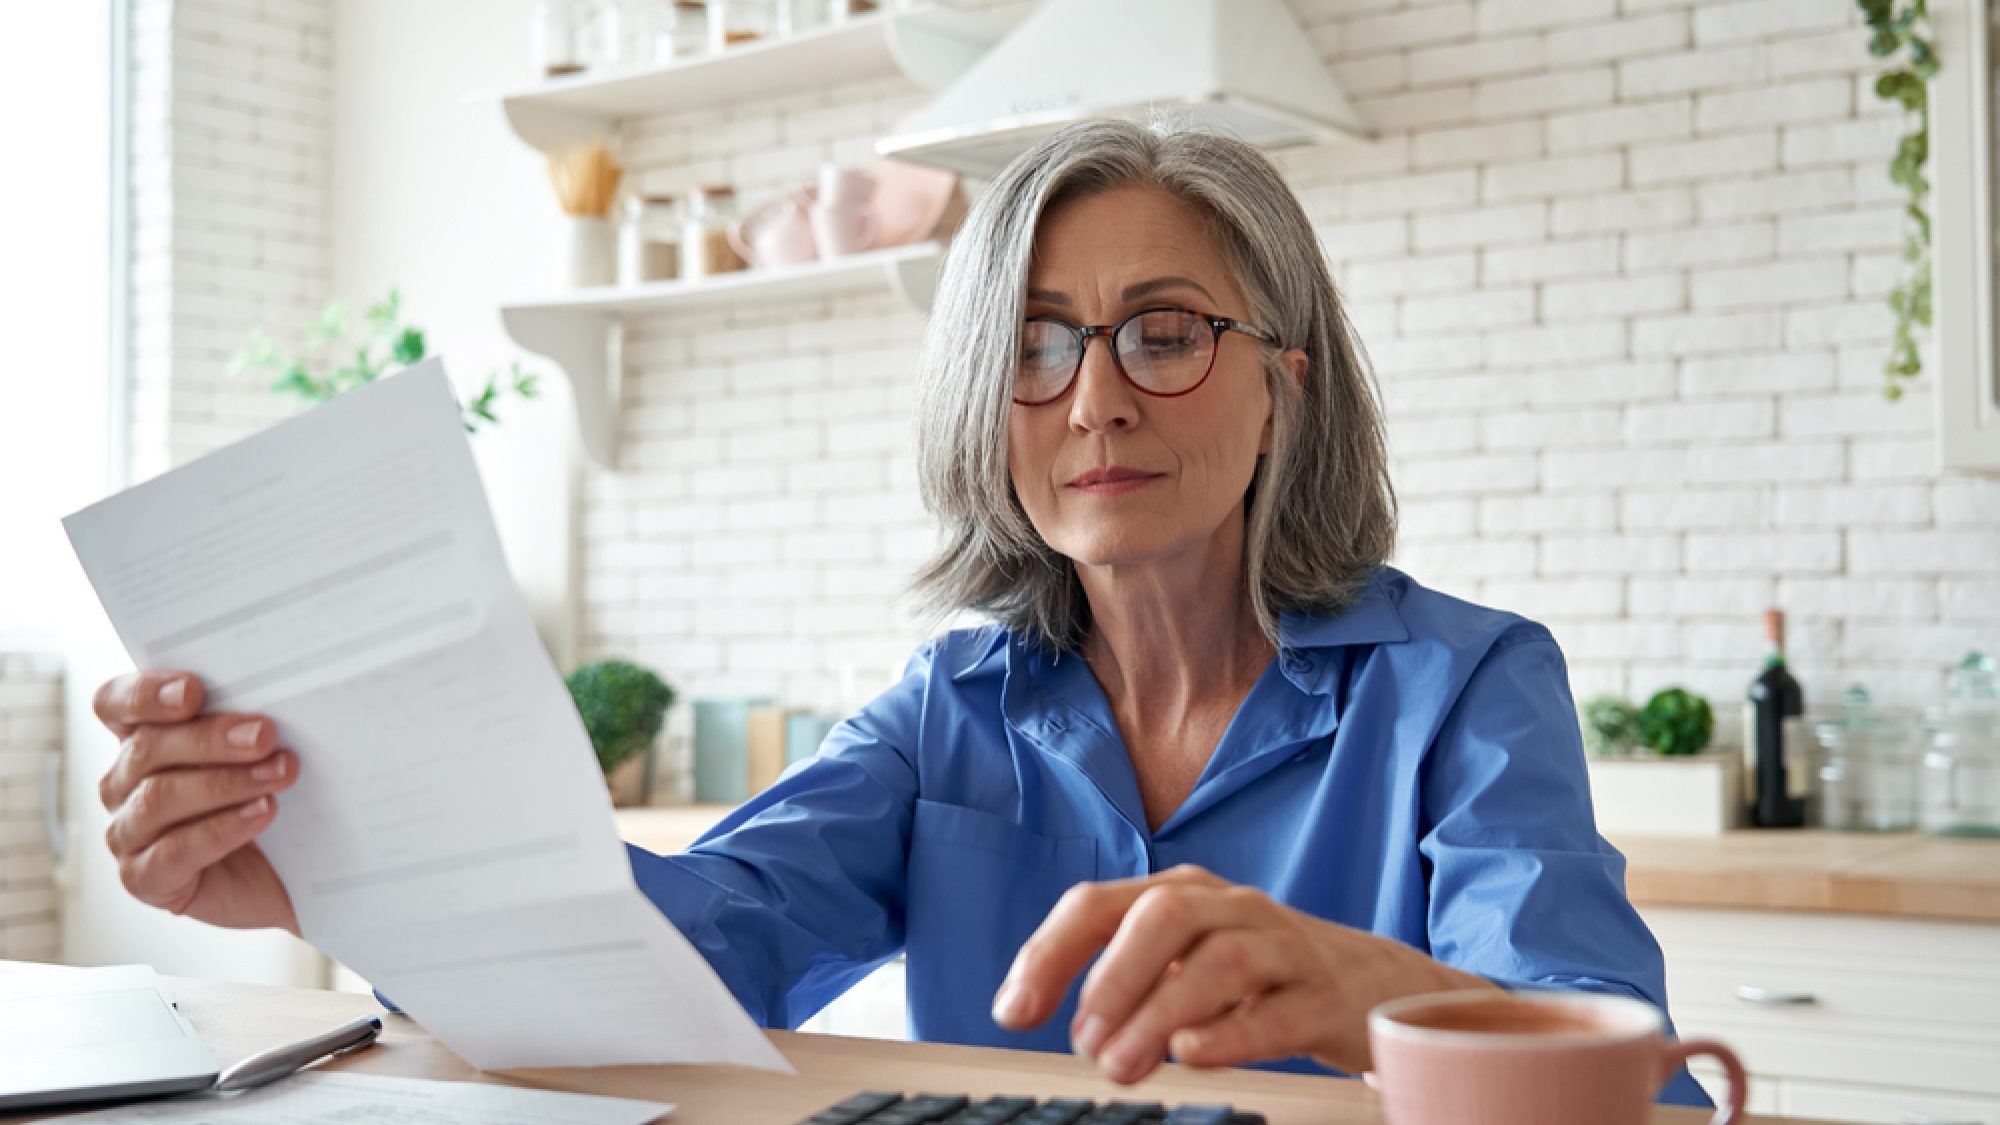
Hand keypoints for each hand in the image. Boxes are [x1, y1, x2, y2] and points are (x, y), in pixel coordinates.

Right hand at [93, 671, 300, 934]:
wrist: (281, 875)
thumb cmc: (262, 798)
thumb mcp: (254, 754)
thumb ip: (243, 724)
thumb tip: (264, 708)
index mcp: (140, 740)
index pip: (114, 704)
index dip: (145, 694)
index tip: (193, 691)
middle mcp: (122, 784)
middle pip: (147, 749)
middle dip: (211, 739)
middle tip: (264, 735)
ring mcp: (127, 833)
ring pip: (159, 798)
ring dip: (225, 783)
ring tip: (278, 775)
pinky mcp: (143, 878)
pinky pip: (174, 851)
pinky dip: (222, 829)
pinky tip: (261, 812)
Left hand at [991, 865, 1495, 1083]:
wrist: (1374, 984)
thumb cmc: (1261, 974)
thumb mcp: (1184, 961)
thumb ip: (1121, 979)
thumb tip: (1049, 1016)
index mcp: (1182, 894)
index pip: (1099, 904)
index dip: (1049, 953)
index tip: (1012, 1012)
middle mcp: (1230, 907)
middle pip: (1163, 915)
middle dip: (1112, 977)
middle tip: (1082, 1043)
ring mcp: (1283, 946)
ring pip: (1222, 959)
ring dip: (1161, 1011)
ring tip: (1123, 1065)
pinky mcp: (1325, 995)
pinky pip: (1280, 1008)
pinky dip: (1232, 1031)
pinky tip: (1192, 1054)